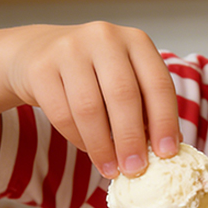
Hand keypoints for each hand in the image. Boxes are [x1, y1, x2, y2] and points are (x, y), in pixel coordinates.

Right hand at [5, 23, 180, 176]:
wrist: (38, 52)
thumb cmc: (93, 74)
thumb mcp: (125, 80)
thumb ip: (147, 108)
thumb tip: (169, 148)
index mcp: (136, 41)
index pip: (158, 84)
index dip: (164, 121)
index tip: (167, 154)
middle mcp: (104, 37)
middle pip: (123, 95)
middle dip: (131, 139)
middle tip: (136, 170)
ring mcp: (70, 49)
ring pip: (90, 108)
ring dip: (103, 147)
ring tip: (111, 170)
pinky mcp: (41, 68)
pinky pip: (62, 114)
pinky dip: (78, 139)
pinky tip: (88, 150)